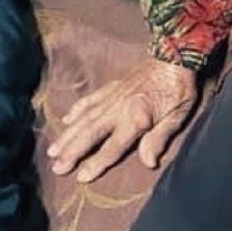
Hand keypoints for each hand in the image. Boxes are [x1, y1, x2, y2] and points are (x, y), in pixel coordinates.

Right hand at [46, 57, 199, 182]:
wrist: (173, 53)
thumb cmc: (179, 88)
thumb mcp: (177, 115)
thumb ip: (160, 138)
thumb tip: (149, 162)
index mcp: (136, 118)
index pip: (113, 146)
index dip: (97, 163)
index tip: (80, 177)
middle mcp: (119, 108)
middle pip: (91, 133)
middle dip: (73, 151)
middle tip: (56, 167)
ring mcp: (112, 97)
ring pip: (85, 118)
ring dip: (68, 135)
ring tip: (53, 150)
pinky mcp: (112, 86)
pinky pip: (90, 100)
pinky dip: (77, 110)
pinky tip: (66, 120)